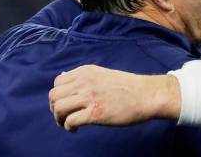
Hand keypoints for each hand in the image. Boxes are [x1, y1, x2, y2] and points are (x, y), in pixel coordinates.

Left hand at [49, 65, 180, 131]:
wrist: (146, 95)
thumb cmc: (128, 86)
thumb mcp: (104, 74)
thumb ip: (86, 78)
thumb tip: (68, 85)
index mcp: (86, 71)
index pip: (58, 81)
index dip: (58, 94)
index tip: (65, 102)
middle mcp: (84, 82)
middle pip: (54, 95)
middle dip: (55, 107)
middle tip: (64, 115)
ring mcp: (89, 97)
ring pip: (58, 108)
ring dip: (59, 118)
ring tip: (68, 123)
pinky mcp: (94, 113)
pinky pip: (70, 121)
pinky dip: (69, 127)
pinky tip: (76, 128)